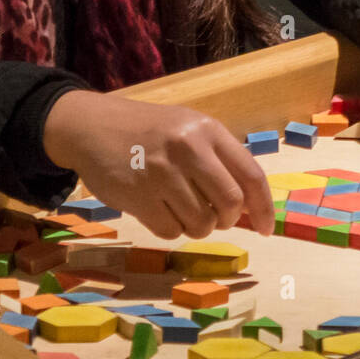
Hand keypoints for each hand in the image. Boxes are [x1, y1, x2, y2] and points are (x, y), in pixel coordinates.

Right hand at [42, 90, 275, 239]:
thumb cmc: (149, 131)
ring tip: (182, 209)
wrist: (92, 127)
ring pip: (202, 223)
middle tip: (216, 217)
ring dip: (198, 227)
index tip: (267, 229)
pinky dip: (171, 229)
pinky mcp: (137, 196)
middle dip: (228, 220)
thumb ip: (220, 160)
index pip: (251, 175)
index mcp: (208, 131)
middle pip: (230, 204)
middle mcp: (188, 149)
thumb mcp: (189, 130)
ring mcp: (161, 173)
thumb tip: (251, 206)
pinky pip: (171, 231)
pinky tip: (158, 210)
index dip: (264, 208)